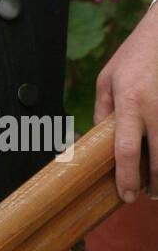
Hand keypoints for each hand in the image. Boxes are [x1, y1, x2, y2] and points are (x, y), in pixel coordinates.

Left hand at [94, 2, 157, 200]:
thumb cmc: (134, 56)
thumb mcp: (107, 78)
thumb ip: (103, 111)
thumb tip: (98, 138)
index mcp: (129, 102)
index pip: (126, 149)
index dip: (126, 177)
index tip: (126, 195)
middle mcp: (155, 109)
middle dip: (155, 184)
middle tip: (150, 195)